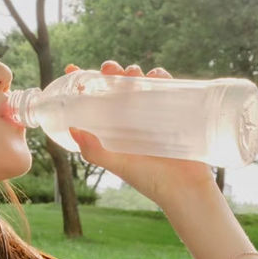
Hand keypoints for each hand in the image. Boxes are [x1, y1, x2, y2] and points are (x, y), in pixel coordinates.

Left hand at [65, 61, 216, 208]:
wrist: (186, 189)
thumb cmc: (150, 180)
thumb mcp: (118, 165)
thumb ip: (95, 151)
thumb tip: (73, 129)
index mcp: (114, 129)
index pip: (94, 102)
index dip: (84, 84)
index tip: (72, 68)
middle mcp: (130, 119)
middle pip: (117, 87)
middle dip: (111, 73)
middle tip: (108, 69)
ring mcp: (152, 114)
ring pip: (140, 83)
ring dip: (133, 72)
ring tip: (131, 74)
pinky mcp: (173, 111)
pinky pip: (166, 87)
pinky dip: (159, 76)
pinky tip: (155, 75)